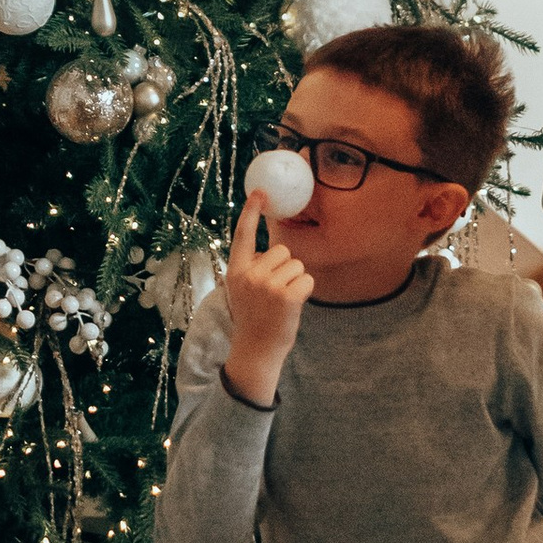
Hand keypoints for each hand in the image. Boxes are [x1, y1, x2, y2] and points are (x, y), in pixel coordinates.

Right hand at [220, 188, 311, 406]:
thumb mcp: (243, 290)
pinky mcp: (287, 295)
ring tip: (282, 301)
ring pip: (296, 264)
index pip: (243, 235)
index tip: (259, 192)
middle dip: (284, 267)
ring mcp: (268, 285)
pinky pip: (307, 278)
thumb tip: (273, 249)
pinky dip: (305, 290)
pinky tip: (293, 305)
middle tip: (274, 292)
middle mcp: (250, 274)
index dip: (251, 212)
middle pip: (282, 250)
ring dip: (295, 280)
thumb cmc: (254, 318)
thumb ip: (253, 268)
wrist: (256, 350)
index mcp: (236, 270)